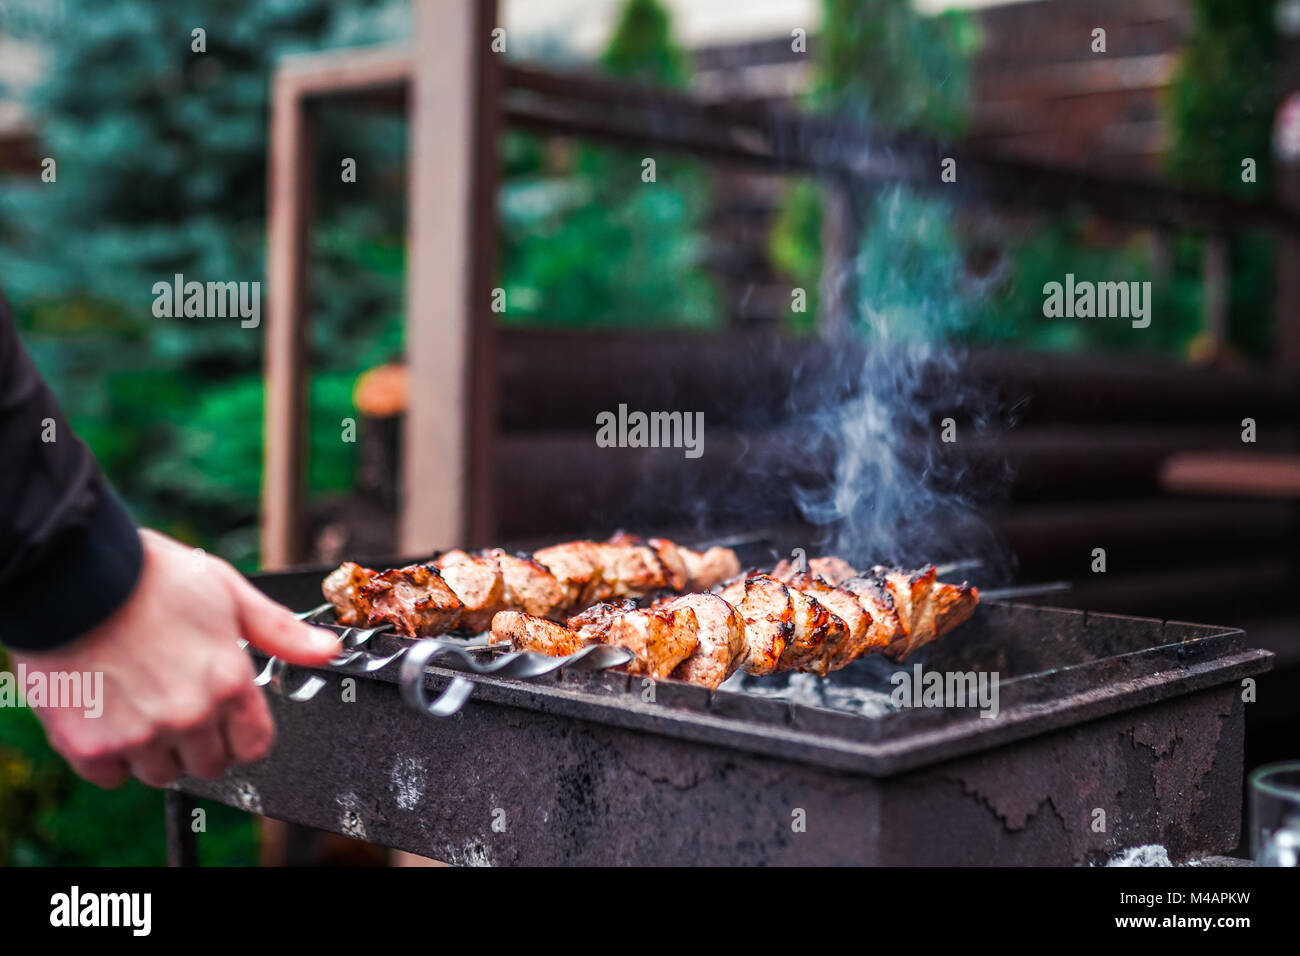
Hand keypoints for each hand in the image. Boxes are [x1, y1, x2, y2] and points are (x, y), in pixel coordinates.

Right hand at [11, 528, 339, 787]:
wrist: (72, 577)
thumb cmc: (149, 577)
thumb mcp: (228, 592)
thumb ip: (279, 631)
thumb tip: (328, 650)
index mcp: (228, 681)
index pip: (254, 746)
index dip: (243, 733)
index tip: (228, 718)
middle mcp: (189, 715)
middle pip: (210, 764)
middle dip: (200, 739)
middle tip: (176, 698)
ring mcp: (139, 735)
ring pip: (161, 773)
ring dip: (155, 749)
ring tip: (140, 701)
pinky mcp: (90, 746)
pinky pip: (111, 776)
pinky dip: (109, 754)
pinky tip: (108, 713)